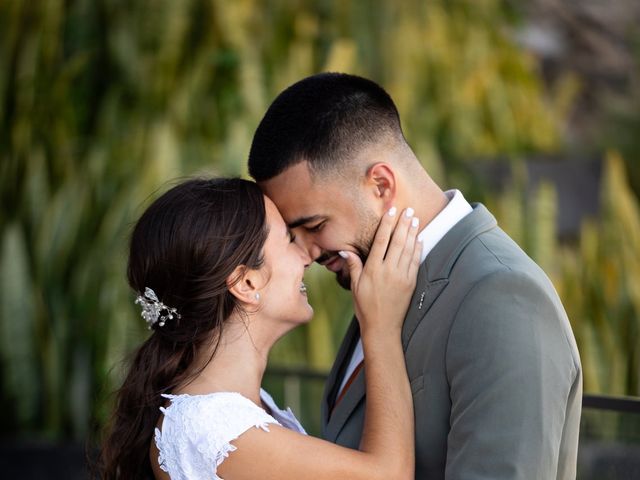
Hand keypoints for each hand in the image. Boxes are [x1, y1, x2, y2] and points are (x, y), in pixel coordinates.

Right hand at [341, 207, 421, 336]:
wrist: (382, 327)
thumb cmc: (365, 307)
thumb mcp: (354, 286)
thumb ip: (353, 266)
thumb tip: (345, 250)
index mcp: (373, 270)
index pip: (380, 241)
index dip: (386, 225)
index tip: (391, 211)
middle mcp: (388, 271)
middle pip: (398, 242)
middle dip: (403, 224)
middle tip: (408, 209)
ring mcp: (401, 277)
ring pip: (409, 249)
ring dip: (412, 233)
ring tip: (415, 219)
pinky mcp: (411, 283)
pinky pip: (416, 262)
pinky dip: (418, 249)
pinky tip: (419, 238)